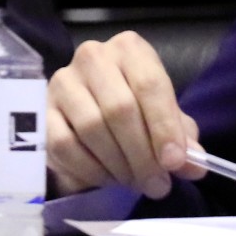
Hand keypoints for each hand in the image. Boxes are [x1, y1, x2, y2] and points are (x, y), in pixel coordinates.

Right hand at [46, 31, 203, 197]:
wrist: (89, 114)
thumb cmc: (136, 111)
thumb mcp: (166, 118)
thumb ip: (182, 139)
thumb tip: (194, 166)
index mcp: (130, 49)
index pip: (149, 84)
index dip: (164, 127)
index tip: (174, 162)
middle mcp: (93, 56)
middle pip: (119, 108)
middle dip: (142, 155)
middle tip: (156, 185)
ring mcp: (63, 81)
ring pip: (92, 128)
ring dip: (118, 164)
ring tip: (134, 182)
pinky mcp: (41, 110)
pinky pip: (65, 144)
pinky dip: (90, 169)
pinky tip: (106, 177)